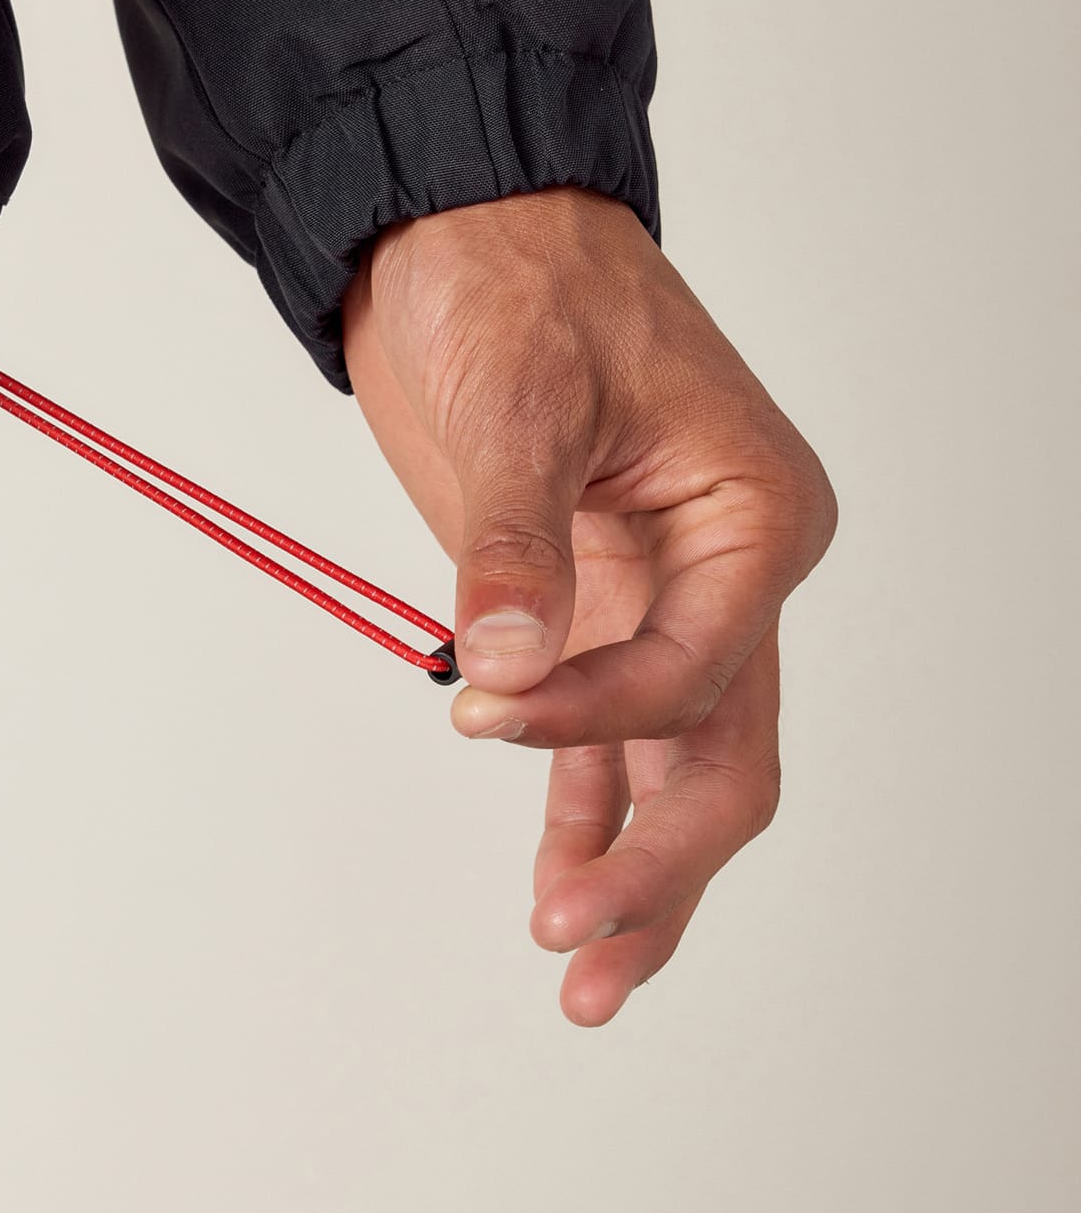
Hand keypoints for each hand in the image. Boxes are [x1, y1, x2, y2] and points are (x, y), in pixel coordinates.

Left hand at [342, 190, 834, 1024]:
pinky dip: (583, 821)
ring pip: (674, 777)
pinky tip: (560, 900)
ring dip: (634, 876)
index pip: (700, 667)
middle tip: (580, 948)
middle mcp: (729, 577)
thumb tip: (508, 664)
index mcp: (756, 516)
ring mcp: (660, 607)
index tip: (484, 709)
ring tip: (583, 982)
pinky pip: (604, 750)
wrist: (456, 230)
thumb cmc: (518, 279)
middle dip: (659, 866)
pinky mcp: (588, 620)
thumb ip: (515, 545)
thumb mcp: (519, 400)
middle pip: (722, 757)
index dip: (597, 713)